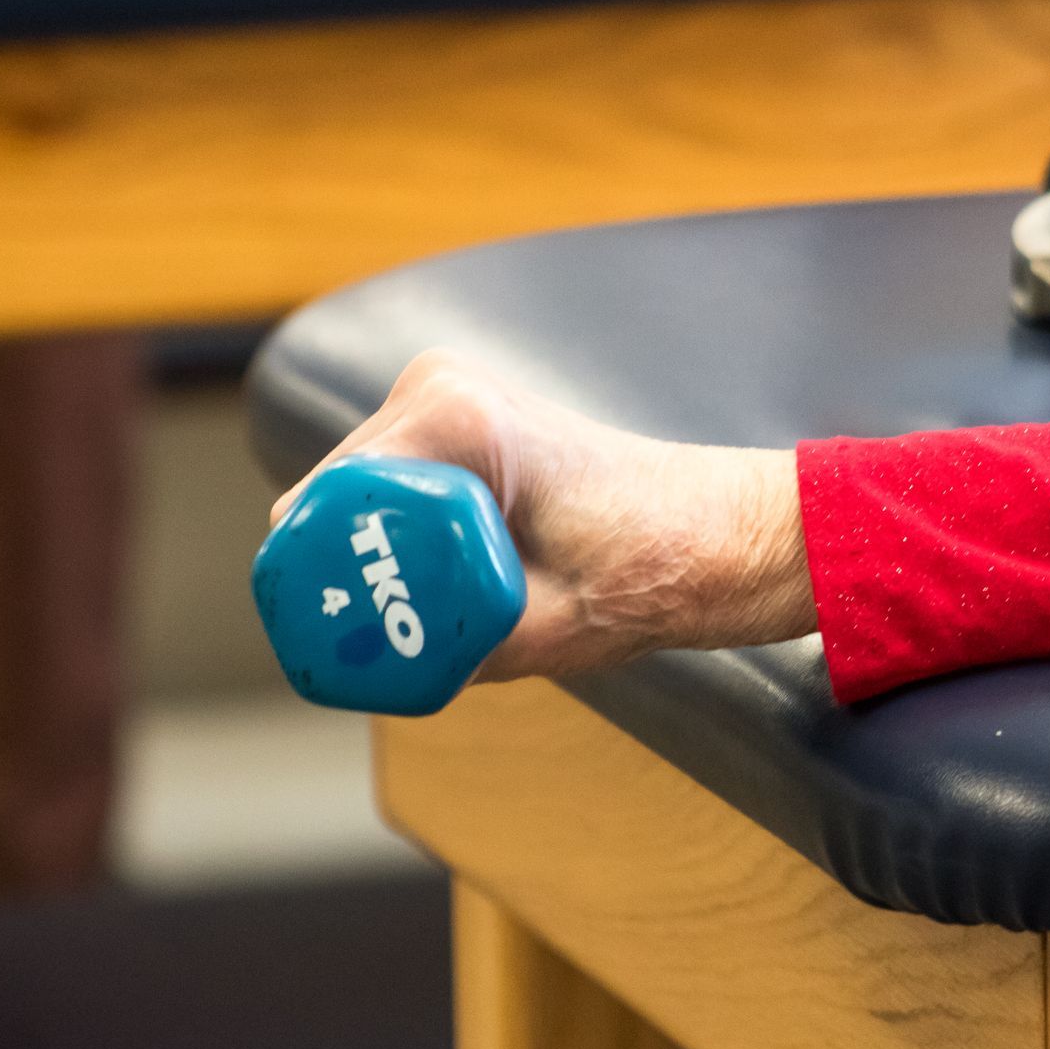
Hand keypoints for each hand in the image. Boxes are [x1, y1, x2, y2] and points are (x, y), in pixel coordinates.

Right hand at [271, 349, 815, 681]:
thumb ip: (438, 642)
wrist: (720, 536)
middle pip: (333, 504)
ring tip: (449, 614)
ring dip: (383, 569)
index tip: (358, 643)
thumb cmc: (654, 571)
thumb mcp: (534, 629)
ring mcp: (442, 400)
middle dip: (355, 582)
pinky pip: (389, 498)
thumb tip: (362, 659)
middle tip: (403, 646)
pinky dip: (404, 552)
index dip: (329, 583)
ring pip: (355, 507)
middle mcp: (438, 388)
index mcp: (455, 416)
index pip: (332, 503)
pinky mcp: (451, 427)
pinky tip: (453, 589)